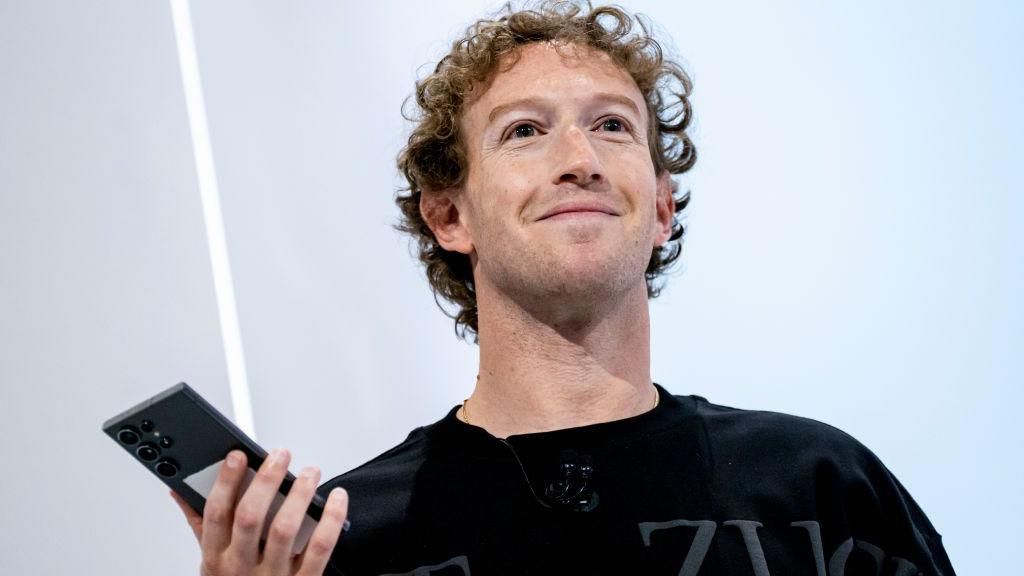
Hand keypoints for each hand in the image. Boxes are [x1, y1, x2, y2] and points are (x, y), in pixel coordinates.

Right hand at [170, 449, 348, 575]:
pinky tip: (336, 499)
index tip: (238, 456)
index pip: (216, 513)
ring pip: (285, 529)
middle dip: (266, 481)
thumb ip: (200, 524)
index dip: (225, 482)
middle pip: (250, 517)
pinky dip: (332, 520)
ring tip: (309, 472)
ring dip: (299, 495)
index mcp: (215, 558)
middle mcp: (241, 566)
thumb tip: (181, 490)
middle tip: (280, 455)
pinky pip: (320, 548)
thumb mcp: (211, 561)